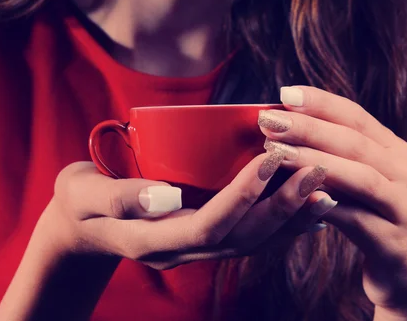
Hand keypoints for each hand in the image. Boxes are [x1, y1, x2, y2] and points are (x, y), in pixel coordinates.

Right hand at [48, 151, 329, 270]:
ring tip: (326, 189)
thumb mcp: (84, 194)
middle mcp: (182, 251)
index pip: (211, 223)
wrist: (81, 227)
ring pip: (252, 241)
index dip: (244, 194)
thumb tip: (166, 194)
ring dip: (290, 216)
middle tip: (318, 169)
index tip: (271, 157)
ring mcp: (194, 250)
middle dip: (283, 204)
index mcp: (154, 240)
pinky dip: (281, 224)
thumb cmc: (81, 203)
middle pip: (243, 236)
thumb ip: (120, 197)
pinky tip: (306, 210)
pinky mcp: (203, 239)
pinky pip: (249, 237)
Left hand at [259, 86, 406, 320]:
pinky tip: (297, 196)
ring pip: (358, 177)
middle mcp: (406, 173)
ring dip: (314, 162)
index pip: (355, 116)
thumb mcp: (357, 180)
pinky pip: (356, 219)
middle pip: (354, 142)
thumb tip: (280, 126)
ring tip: (276, 153)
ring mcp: (406, 207)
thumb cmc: (369, 217)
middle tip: (269, 123)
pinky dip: (326, 205)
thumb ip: (333, 155)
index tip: (284, 94)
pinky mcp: (396, 240)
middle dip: (308, 129)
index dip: (320, 103)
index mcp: (394, 150)